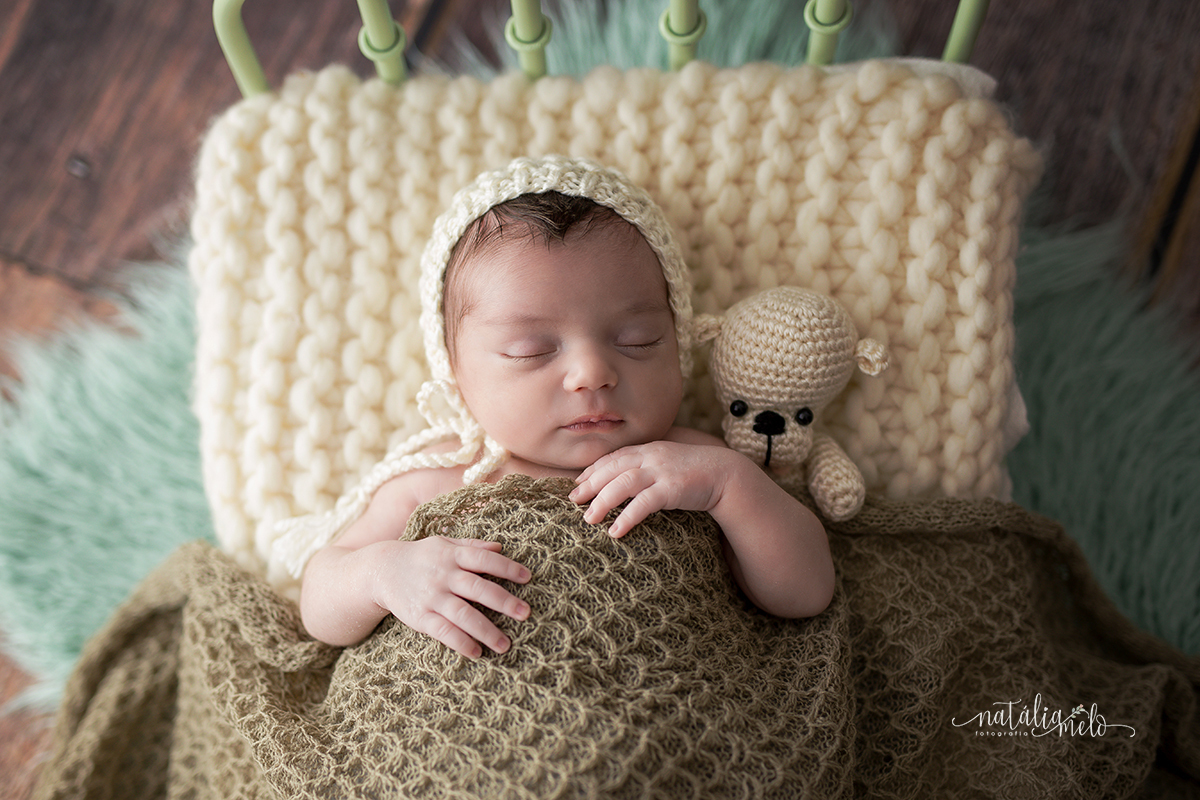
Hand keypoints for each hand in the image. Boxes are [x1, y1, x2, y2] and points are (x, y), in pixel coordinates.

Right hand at [374, 536, 530, 659]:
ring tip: (505, 645)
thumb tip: (500, 547)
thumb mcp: (444, 543)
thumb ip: (472, 545)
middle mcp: (444, 576)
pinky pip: (443, 632)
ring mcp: (432, 597)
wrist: (382, 570)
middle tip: (526, 613)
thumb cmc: (421, 556)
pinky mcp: (420, 617)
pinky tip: (476, 652)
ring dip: (486, 630)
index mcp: (452, 555)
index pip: (484, 560)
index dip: (506, 567)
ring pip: (463, 615)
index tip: (528, 577)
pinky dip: (460, 642)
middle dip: (504, 601)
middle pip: (478, 589)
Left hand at [569, 441, 732, 537]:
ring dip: (602, 502)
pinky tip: (616, 531)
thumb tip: (623, 483)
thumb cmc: (693, 472)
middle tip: (573, 501)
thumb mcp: (666, 463)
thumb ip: (646, 468)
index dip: (592, 470)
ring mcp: (661, 471)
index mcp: (648, 449)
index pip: (613, 458)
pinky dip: (627, 517)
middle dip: (590, 485)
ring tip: (588, 519)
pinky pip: (644, 503)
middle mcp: (651, 457)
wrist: (725, 473)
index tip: (577, 484)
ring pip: (623, 484)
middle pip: (612, 469)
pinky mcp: (672, 489)